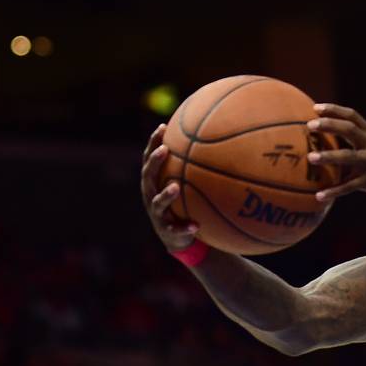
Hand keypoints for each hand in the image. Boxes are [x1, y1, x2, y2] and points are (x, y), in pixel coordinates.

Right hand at [140, 124, 199, 250]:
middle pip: (148, 176)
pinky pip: (176, 229)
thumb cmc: (184, 204)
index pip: (150, 159)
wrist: (179, 238)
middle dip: (154, 162)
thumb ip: (194, 168)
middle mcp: (151, 195)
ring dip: (166, 195)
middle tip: (164, 150)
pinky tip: (196, 226)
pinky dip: (185, 227)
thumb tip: (217, 142)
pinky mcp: (167, 231)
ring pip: (157, 203)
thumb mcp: (187, 185)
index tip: (163, 127)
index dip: (154, 143)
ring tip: (175, 188)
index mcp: (155, 183)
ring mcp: (157, 214)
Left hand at [307, 104, 365, 205]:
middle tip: (310, 125)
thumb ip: (363, 140)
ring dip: (329, 157)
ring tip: (311, 158)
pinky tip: (320, 196)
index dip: (334, 110)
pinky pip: (350, 186)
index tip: (315, 107)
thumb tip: (339, 134)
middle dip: (329, 125)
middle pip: (349, 129)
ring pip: (348, 157)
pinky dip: (335, 191)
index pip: (352, 116)